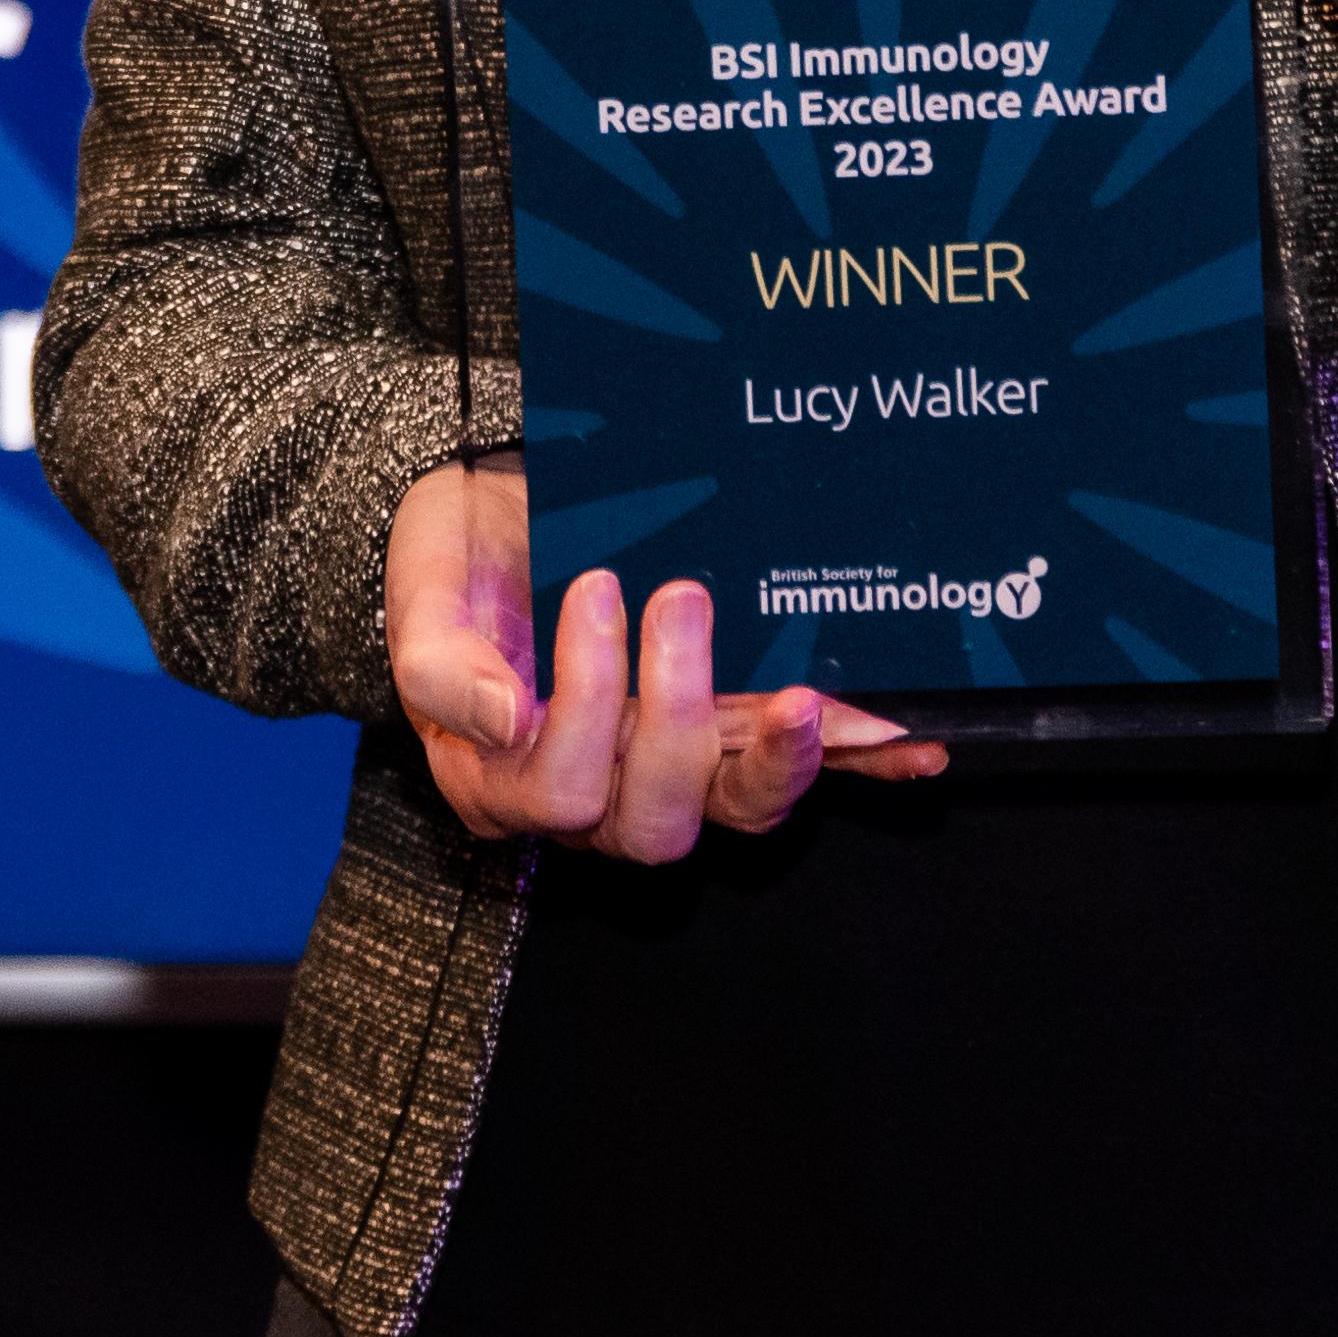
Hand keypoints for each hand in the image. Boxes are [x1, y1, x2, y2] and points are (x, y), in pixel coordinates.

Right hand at [386, 452, 944, 859]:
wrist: (497, 512)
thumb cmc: (455, 561)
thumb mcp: (423, 598)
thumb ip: (441, 665)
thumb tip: (502, 718)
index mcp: (508, 779)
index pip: (558, 793)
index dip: (587, 702)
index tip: (597, 587)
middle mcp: (595, 793)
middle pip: (655, 824)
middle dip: (676, 714)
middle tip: (679, 594)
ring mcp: (670, 765)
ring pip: (735, 811)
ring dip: (780, 764)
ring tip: (800, 701)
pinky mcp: (729, 730)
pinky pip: (796, 766)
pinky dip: (861, 766)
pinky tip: (914, 749)